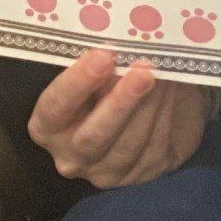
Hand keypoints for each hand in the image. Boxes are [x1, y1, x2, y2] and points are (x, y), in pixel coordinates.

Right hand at [29, 49, 212, 188]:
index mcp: (47, 125)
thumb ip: (100, 64)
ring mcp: (103, 172)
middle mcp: (70, 155)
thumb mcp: (97, 71)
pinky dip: (164, 117)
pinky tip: (172, 92)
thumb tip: (121, 44)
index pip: (55, 107)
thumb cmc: (110, 82)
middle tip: (142, 72)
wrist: (145, 109)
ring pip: (128, 144)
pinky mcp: (136, 177)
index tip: (103, 56)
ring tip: (164, 74)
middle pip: (92, 136)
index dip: (78, 82)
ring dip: (150, 107)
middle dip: (120, 103)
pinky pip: (152, 149)